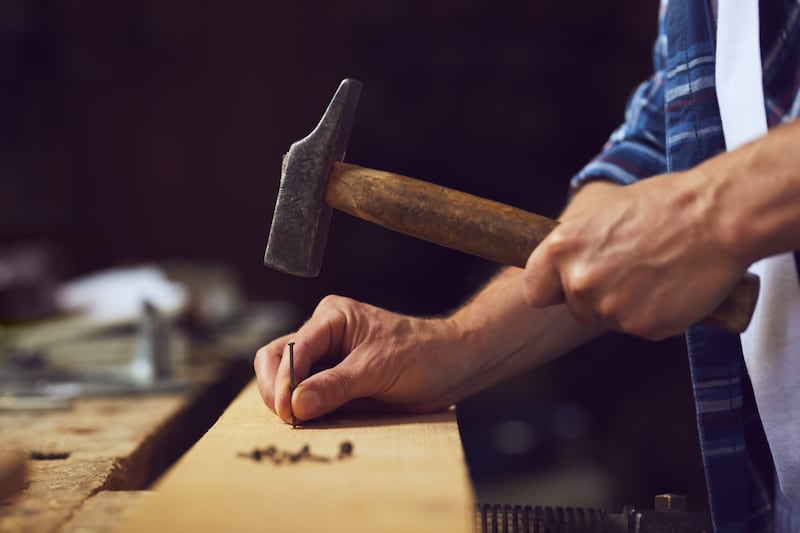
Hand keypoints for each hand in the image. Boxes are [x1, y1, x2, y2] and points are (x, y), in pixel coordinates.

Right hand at [254, 295, 471, 423]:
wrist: (452, 366)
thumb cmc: (422, 354)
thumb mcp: (378, 369)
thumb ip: (336, 386)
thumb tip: (296, 404)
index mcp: (332, 318)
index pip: (292, 347)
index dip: (285, 379)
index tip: (287, 410)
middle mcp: (323, 334)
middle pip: (276, 358)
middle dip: (276, 389)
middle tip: (287, 418)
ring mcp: (326, 358)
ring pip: (286, 378)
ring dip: (286, 401)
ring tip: (297, 422)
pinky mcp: (333, 381)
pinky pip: (306, 395)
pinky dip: (302, 409)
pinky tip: (308, 422)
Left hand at [522, 173, 748, 339]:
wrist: (718, 217)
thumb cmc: (666, 204)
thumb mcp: (605, 210)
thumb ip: (580, 242)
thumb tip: (569, 257)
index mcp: (561, 248)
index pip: (535, 291)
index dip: (553, 289)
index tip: (567, 286)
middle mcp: (579, 281)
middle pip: (576, 309)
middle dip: (599, 297)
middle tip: (633, 271)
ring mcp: (610, 307)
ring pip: (610, 320)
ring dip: (630, 306)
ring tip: (658, 273)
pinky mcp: (643, 327)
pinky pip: (643, 329)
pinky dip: (658, 315)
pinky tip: (675, 287)